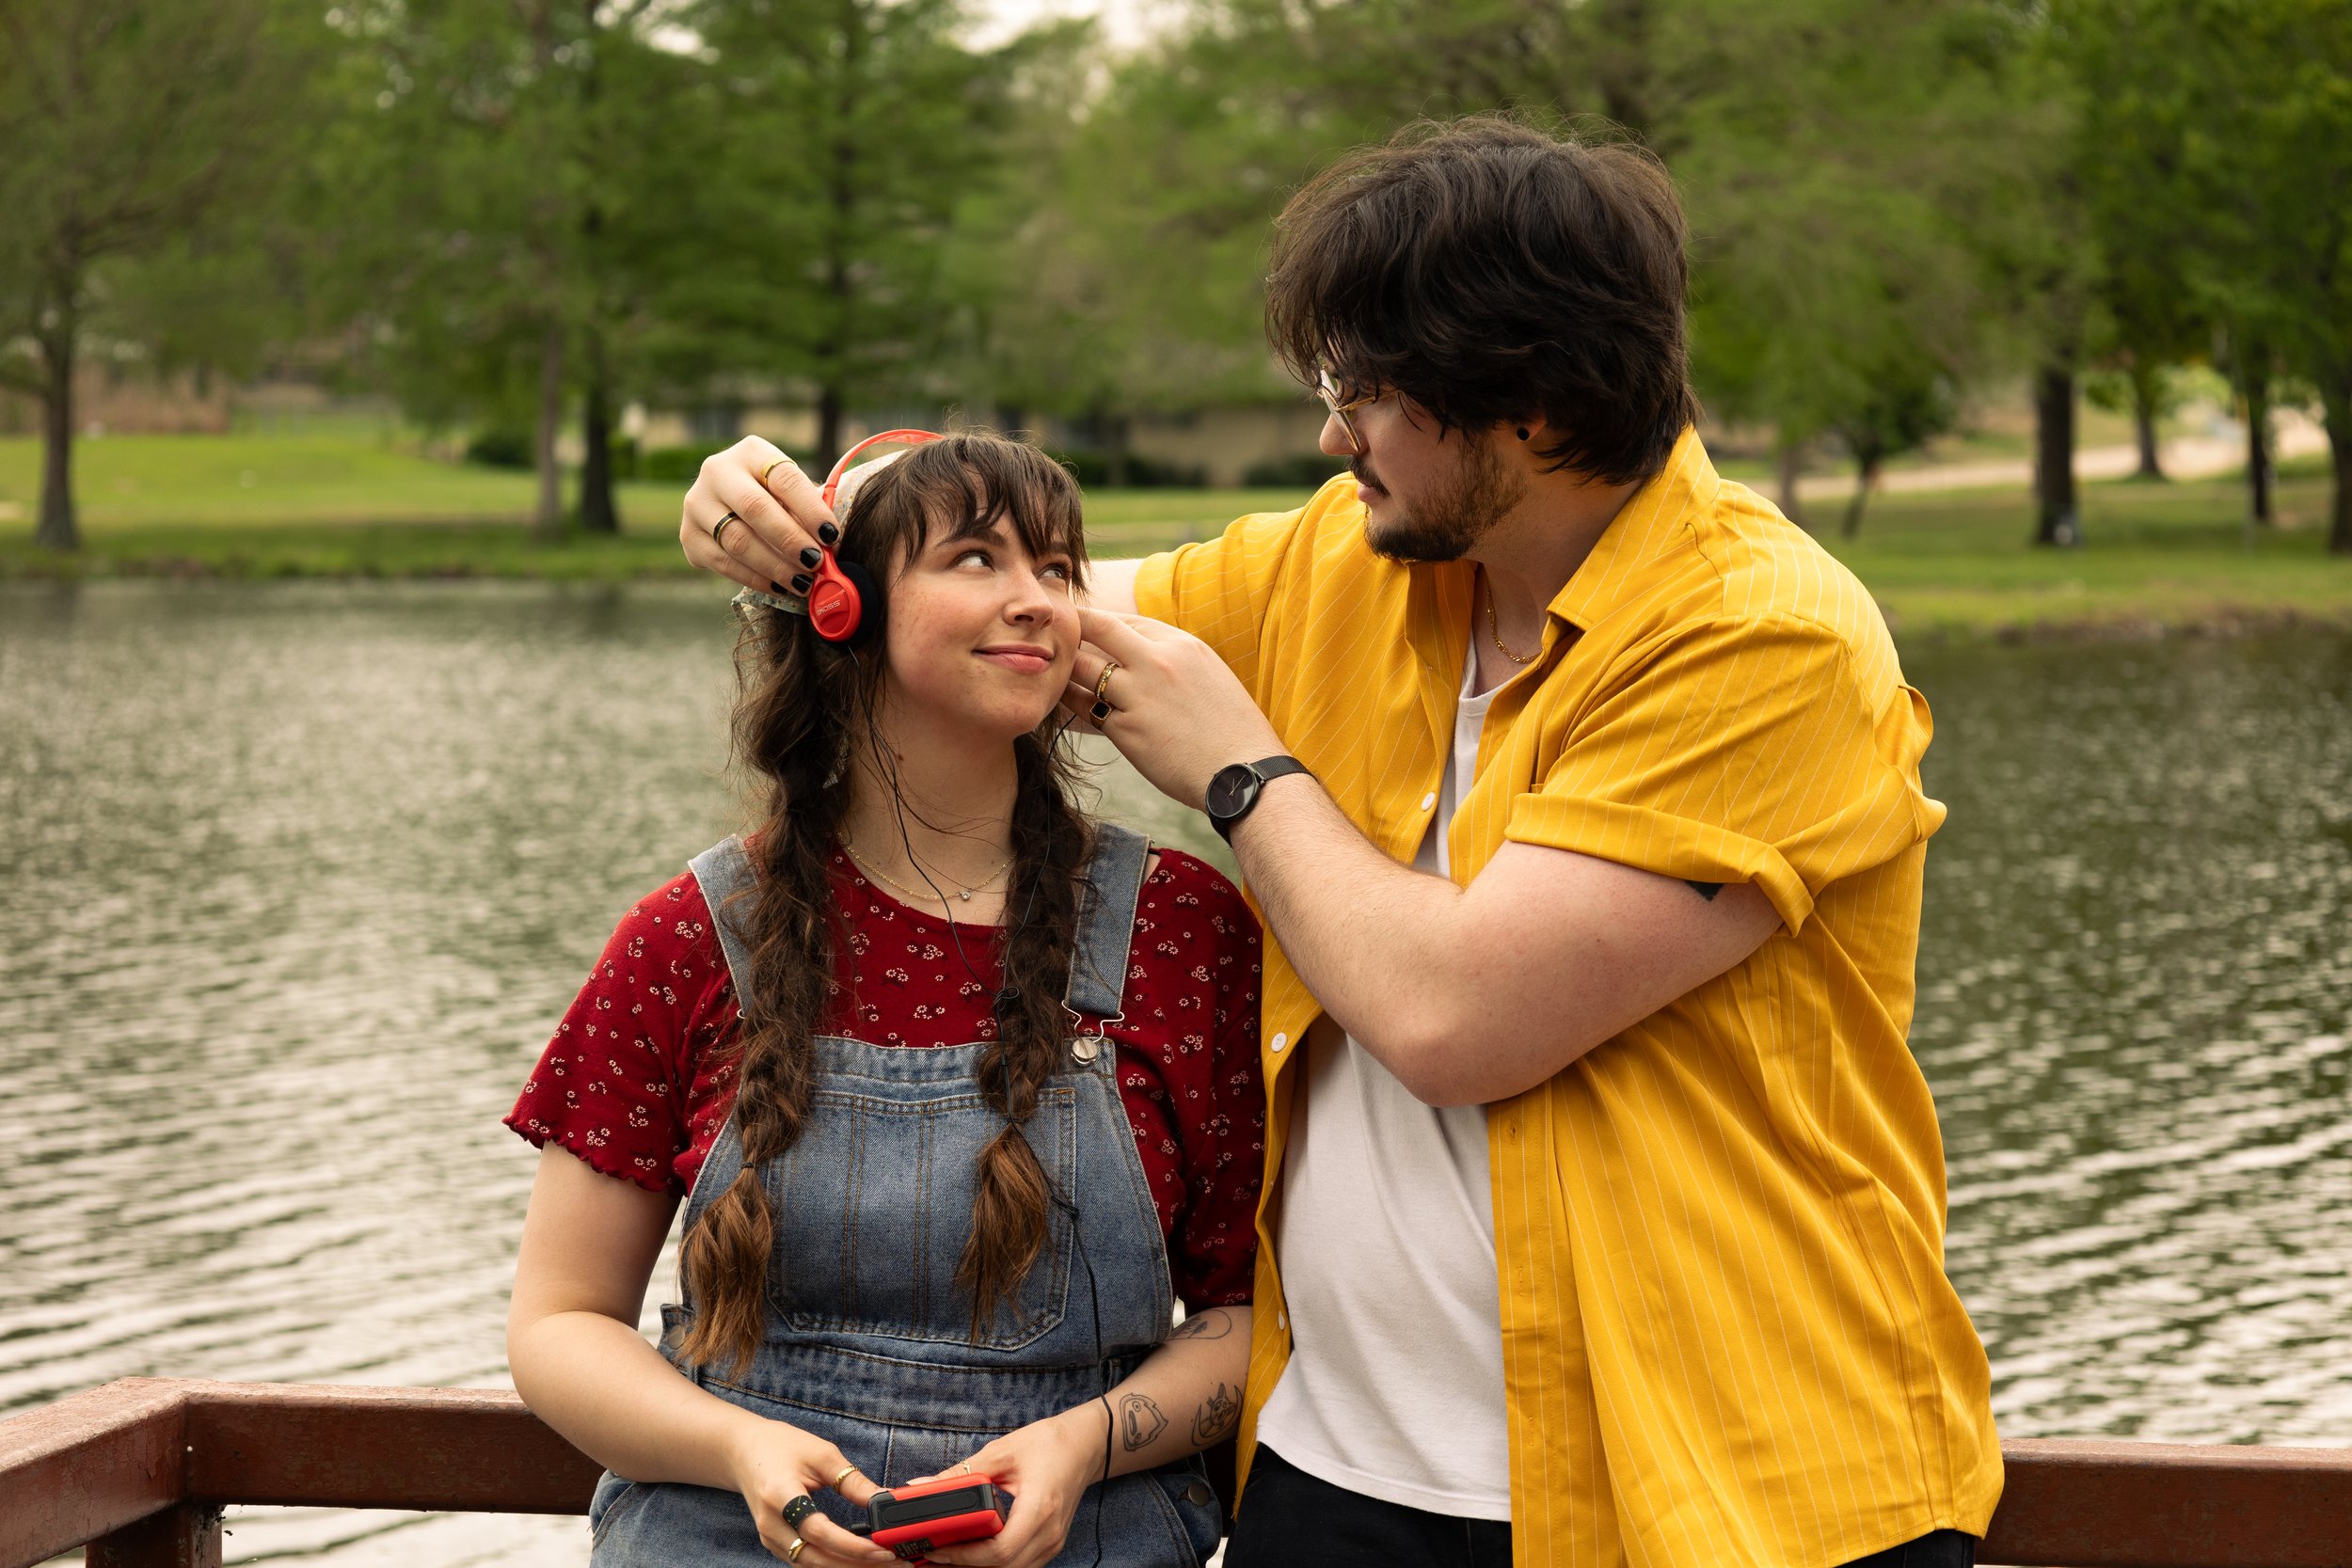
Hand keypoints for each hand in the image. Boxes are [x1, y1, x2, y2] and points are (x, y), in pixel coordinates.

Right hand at [678, 436, 840, 599]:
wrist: (730, 504)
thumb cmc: (775, 499)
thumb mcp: (790, 493)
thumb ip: (807, 513)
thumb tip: (829, 547)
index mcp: (751, 452)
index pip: (784, 479)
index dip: (810, 509)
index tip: (831, 535)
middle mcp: (717, 471)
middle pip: (755, 508)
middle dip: (790, 540)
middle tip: (815, 562)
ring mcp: (697, 503)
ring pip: (737, 540)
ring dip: (774, 565)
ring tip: (802, 581)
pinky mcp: (688, 535)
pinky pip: (723, 562)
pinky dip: (755, 578)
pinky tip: (779, 586)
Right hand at [727, 1416, 894, 1566]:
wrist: (743, 1452)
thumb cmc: (781, 1446)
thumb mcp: (822, 1454)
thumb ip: (852, 1480)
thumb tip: (884, 1500)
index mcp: (780, 1495)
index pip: (818, 1531)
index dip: (851, 1545)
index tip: (882, 1548)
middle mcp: (771, 1524)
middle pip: (815, 1558)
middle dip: (856, 1564)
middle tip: (893, 1562)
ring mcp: (770, 1537)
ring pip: (811, 1565)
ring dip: (847, 1567)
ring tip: (882, 1563)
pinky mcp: (775, 1543)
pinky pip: (806, 1561)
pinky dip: (832, 1563)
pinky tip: (857, 1559)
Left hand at [907, 1405, 1108, 1567]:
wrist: (1085, 1445)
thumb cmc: (1048, 1444)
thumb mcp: (1002, 1451)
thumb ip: (963, 1472)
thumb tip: (923, 1486)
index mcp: (1040, 1508)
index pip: (1001, 1549)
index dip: (965, 1555)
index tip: (937, 1547)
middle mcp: (1050, 1533)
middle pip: (1004, 1566)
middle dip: (965, 1564)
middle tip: (933, 1554)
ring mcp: (1053, 1542)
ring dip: (979, 1566)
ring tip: (948, 1553)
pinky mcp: (1050, 1544)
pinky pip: (1020, 1564)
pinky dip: (995, 1562)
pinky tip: (974, 1550)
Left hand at [1066, 607, 1287, 810]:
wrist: (1242, 772)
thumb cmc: (1231, 730)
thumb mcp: (1210, 675)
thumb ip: (1174, 660)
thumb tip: (1140, 654)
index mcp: (1183, 645)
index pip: (1127, 620)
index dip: (1099, 621)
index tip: (1083, 626)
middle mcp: (1159, 662)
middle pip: (1099, 628)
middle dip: (1072, 626)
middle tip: (1052, 632)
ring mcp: (1139, 695)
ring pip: (1082, 667)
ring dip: (1064, 665)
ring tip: (1049, 667)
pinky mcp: (1126, 730)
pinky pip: (1083, 706)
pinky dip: (1067, 699)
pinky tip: (1057, 699)